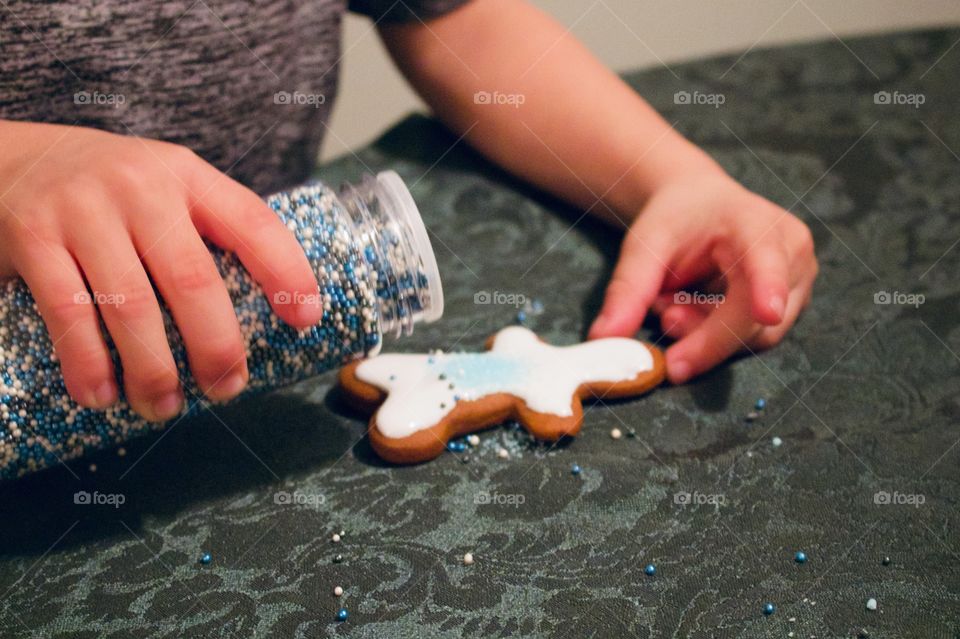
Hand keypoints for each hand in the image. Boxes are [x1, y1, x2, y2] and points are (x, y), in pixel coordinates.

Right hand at [0, 121, 322, 419]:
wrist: (11, 157)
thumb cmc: (108, 191)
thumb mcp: (165, 188)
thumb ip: (205, 232)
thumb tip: (263, 314)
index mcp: (188, 176)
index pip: (252, 222)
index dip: (286, 272)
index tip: (306, 319)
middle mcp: (141, 187)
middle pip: (193, 279)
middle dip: (216, 346)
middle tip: (226, 388)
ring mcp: (84, 210)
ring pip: (132, 306)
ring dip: (153, 370)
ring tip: (164, 407)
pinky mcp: (34, 237)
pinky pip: (68, 313)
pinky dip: (88, 363)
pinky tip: (102, 394)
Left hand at [588, 171, 816, 383]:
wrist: (699, 205)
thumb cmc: (676, 219)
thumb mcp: (645, 245)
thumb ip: (627, 290)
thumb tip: (603, 340)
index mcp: (756, 222)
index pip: (766, 258)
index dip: (769, 287)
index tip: (766, 312)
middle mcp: (790, 250)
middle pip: (754, 319)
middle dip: (702, 334)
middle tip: (663, 317)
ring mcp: (798, 279)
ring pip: (754, 337)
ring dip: (704, 334)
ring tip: (672, 304)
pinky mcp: (792, 302)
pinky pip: (752, 338)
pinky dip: (714, 333)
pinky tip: (692, 307)